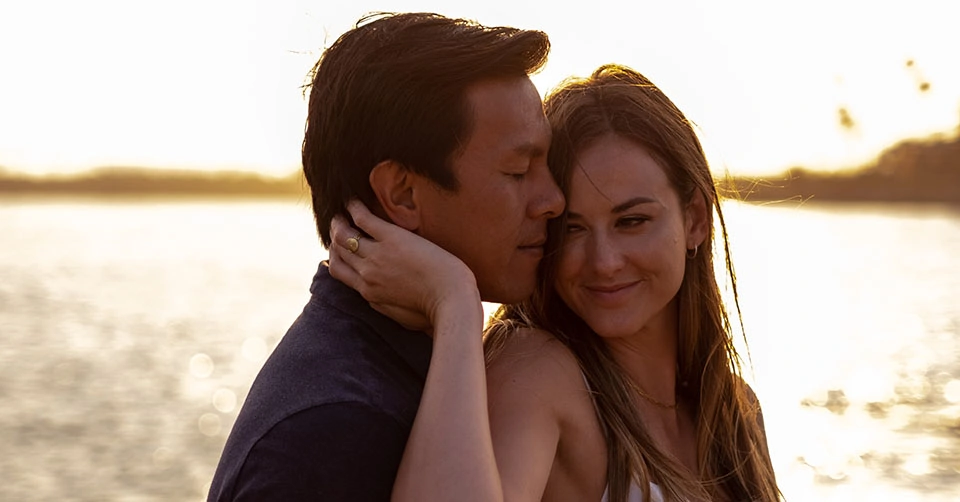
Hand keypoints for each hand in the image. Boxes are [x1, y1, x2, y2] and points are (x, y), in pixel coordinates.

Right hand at [328, 199, 481, 333]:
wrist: (452, 301)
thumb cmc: (434, 312)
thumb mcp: (401, 316)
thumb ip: (384, 305)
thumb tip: (376, 299)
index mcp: (368, 293)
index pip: (338, 271)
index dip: (334, 255)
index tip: (337, 246)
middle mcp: (366, 274)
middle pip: (339, 252)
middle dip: (334, 237)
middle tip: (338, 224)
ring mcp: (377, 256)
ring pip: (344, 235)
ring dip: (339, 221)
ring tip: (341, 211)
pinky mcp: (392, 238)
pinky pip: (363, 219)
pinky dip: (354, 207)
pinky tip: (353, 201)